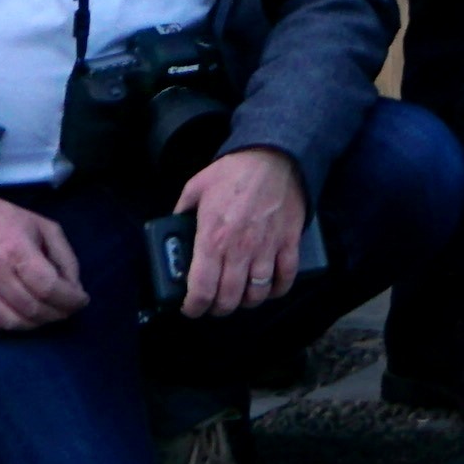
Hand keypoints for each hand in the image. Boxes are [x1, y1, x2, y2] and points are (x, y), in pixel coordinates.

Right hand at [0, 185, 87, 333]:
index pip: (49, 288)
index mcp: (17, 252)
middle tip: (67, 309)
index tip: (81, 301)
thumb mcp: (42, 226)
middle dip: (58, 314)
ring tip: (47, 314)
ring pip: (13, 323)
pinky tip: (21, 317)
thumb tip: (74, 286)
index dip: (70, 300)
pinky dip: (10, 327)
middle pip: (34, 309)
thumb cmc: (2, 220)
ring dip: (36, 324)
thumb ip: (63, 255)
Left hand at [172, 144, 307, 319]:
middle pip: (228, 299)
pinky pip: (286, 277)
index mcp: (212, 238)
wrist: (274, 155)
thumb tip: (175, 223)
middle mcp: (239, 249)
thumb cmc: (235, 170)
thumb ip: (182, 209)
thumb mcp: (196, 186)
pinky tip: (269, 289)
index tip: (191, 308)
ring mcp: (266, 247)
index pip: (201, 290)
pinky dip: (278, 289)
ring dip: (246, 302)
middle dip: (218, 308)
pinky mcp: (288, 241)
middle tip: (214, 305)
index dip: (193, 307)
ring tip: (240, 298)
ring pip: (257, 293)